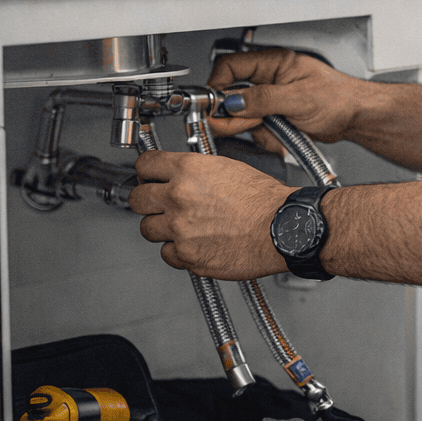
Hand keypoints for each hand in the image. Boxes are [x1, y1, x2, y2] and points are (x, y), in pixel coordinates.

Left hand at [130, 150, 292, 279]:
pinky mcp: (188, 256)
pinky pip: (167, 254)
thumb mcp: (228, 168)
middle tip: (158, 204)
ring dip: (161, 228)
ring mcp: (180, 229)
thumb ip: (197, 172)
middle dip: (147, 201)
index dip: (146, 172)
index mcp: (189, 170)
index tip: (149, 177)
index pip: (145, 165)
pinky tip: (194, 244)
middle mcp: (179, 197)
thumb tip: (180, 177)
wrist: (284, 228)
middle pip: (137, 199)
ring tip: (181, 226)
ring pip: (147, 229)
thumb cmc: (265, 201)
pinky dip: (177, 251)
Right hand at [208, 48, 364, 152]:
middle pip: (232, 95)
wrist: (356, 117)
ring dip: (257, 130)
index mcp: (274, 63)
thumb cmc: (340, 99)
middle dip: (240, 116)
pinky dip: (267, 137)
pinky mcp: (275, 115)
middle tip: (253, 124)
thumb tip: (233, 101)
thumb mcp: (299, 98)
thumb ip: (264, 99)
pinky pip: (257, 128)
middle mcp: (269, 78)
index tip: (217, 106)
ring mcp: (271, 98)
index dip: (219, 86)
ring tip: (279, 130)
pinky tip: (283, 137)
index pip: (230, 67)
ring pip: (243, 116)